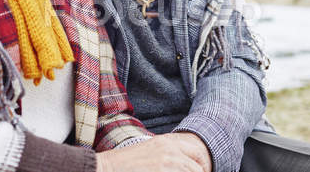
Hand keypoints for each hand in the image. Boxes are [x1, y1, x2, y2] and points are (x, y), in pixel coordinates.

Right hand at [96, 133, 211, 171]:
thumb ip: (168, 155)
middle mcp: (171, 148)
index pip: (197, 154)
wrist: (108, 168)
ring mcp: (168, 160)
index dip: (201, 168)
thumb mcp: (150, 152)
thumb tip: (182, 165)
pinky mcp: (163, 170)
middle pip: (199, 168)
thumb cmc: (127, 165)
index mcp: (168, 141)